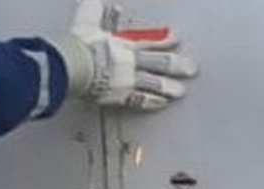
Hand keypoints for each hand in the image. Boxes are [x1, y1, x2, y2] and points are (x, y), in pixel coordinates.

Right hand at [54, 0, 198, 111]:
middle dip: (176, 66)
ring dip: (169, 88)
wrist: (72, 67)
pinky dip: (153, 102)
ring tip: (181, 91)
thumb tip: (93, 1)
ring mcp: (128, 81)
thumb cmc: (78, 45)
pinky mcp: (120, 97)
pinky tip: (161, 103)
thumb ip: (92, 10)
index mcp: (123, 44)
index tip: (176, 38)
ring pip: (155, 84)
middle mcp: (130, 62)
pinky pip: (141, 100)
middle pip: (159, 63)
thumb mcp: (86, 21)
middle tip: (191, 69)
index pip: (150, 40)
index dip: (165, 39)